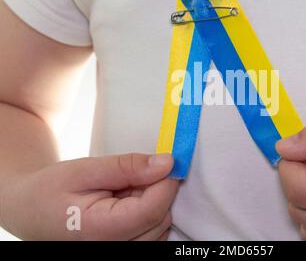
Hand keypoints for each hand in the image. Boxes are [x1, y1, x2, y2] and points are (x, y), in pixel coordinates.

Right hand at [0, 153, 177, 239]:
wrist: (31, 211)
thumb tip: (166, 164)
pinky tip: (126, 204)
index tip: (168, 161)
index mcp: (100, 232)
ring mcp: (122, 253)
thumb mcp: (85, 170)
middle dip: (157, 190)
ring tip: (123, 191)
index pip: (152, 210)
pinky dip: (148, 213)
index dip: (166, 182)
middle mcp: (115, 250)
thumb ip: (127, 167)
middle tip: (133, 175)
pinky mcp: (127, 249)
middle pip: (160, 218)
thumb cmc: (51, 190)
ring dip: (153, 202)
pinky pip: (154, 233)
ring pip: (160, 226)